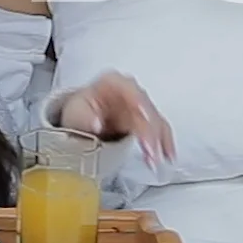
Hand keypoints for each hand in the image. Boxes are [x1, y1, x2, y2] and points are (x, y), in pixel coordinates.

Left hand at [56, 70, 174, 166]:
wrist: (81, 119)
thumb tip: (95, 124)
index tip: (144, 118)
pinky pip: (159, 131)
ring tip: (155, 159)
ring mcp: (139, 107)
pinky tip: (167, 155)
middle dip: (151, 130)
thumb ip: (86, 117)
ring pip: (156, 121)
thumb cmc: (80, 111)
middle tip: (150, 150)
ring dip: (159, 140)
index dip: (140, 103)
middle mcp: (130, 92)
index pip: (131, 89)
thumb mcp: (76, 112)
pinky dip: (163, 144)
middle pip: (146, 108)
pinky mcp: (145, 122)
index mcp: (113, 82)